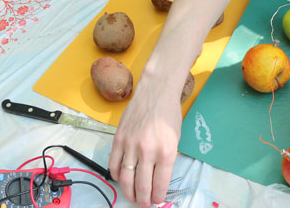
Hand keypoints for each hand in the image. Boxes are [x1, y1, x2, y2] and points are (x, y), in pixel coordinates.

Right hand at [108, 77, 181, 207]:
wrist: (156, 91)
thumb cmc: (169, 114)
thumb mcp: (175, 139)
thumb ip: (166, 160)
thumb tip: (158, 181)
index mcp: (166, 152)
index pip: (160, 185)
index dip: (157, 197)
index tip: (156, 201)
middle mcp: (148, 150)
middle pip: (142, 186)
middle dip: (143, 200)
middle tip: (144, 204)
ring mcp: (131, 145)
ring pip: (126, 179)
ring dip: (129, 192)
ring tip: (133, 197)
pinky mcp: (119, 139)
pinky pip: (114, 164)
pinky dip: (116, 175)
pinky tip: (121, 178)